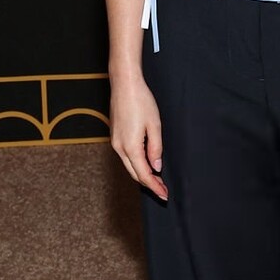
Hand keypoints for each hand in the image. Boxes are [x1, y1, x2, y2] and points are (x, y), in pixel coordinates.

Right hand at [109, 71, 167, 199]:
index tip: (165, 194)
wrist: (124, 84)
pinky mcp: (115, 136)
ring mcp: (115, 142)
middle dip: (149, 184)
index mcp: (131, 147)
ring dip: (142, 174)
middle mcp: (119, 147)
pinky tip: (145, 163)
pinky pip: (125, 156)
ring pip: (129, 165)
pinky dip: (136, 163)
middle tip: (163, 190)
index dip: (155, 187)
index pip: (144, 174)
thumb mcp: (155, 125)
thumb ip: (156, 148)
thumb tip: (156, 167)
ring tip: (157, 179)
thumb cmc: (141, 101)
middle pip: (134, 173)